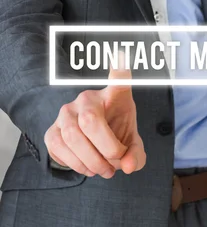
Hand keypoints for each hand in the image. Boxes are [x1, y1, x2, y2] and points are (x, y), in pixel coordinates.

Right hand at [44, 64, 144, 178]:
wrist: (93, 144)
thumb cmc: (116, 135)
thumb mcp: (132, 145)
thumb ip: (136, 155)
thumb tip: (127, 166)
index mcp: (115, 96)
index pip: (118, 81)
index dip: (119, 70)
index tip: (122, 56)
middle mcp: (87, 99)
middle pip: (90, 121)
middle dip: (106, 149)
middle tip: (115, 165)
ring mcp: (66, 112)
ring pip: (72, 136)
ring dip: (91, 161)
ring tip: (104, 171)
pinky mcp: (51, 129)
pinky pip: (57, 147)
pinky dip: (75, 164)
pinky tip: (87, 167)